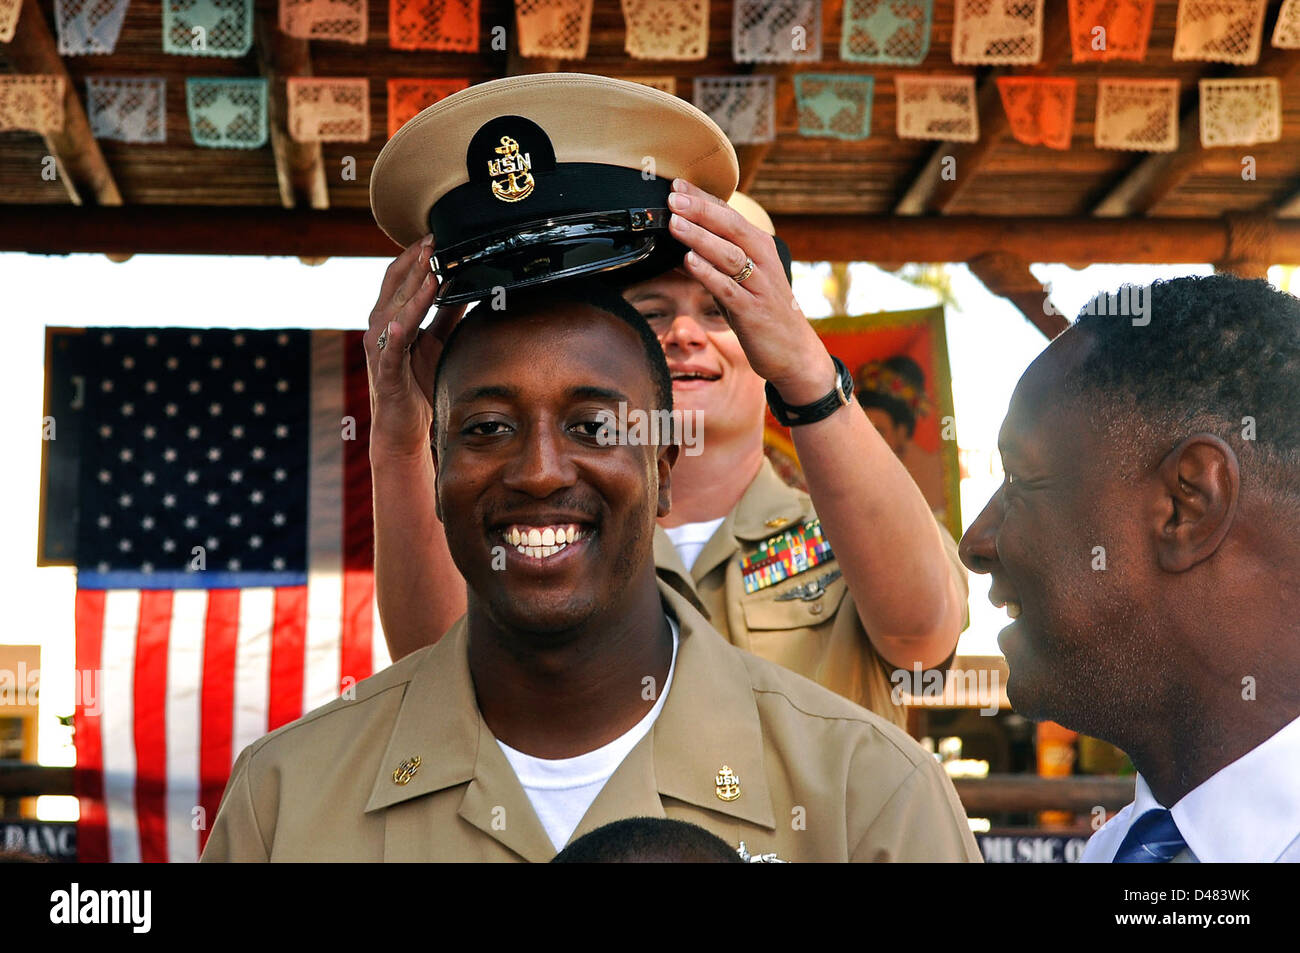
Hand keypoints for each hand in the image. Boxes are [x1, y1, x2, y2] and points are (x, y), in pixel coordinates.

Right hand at [363, 235, 466, 456]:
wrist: (402, 427)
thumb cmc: (417, 382)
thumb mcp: (437, 340)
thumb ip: (447, 313)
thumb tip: (466, 285)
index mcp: (390, 316)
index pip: (399, 277)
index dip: (415, 255)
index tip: (435, 234)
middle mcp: (379, 328)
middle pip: (396, 287)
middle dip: (416, 263)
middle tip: (434, 239)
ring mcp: (379, 350)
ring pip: (394, 312)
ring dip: (413, 292)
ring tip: (431, 270)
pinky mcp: (386, 373)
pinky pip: (391, 351)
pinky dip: (396, 335)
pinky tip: (402, 324)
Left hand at [667, 179, 834, 404]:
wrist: (793, 352)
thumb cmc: (762, 313)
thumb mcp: (739, 283)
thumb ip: (715, 265)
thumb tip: (680, 250)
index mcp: (760, 247)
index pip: (729, 214)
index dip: (702, 198)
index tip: (676, 182)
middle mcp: (763, 260)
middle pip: (731, 227)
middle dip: (700, 210)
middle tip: (672, 196)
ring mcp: (760, 285)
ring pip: (729, 254)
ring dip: (700, 237)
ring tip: (675, 223)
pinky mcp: (753, 311)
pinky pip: (728, 288)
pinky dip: (708, 273)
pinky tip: (689, 261)